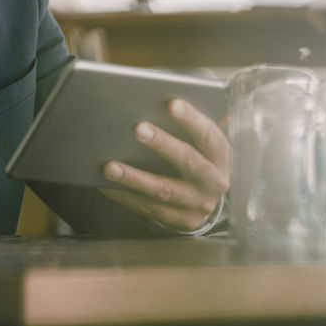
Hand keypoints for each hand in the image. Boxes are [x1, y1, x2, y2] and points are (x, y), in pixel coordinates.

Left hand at [99, 99, 229, 231]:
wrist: (205, 199)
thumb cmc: (194, 159)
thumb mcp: (198, 145)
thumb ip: (181, 129)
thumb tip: (144, 106)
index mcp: (220, 156)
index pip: (208, 135)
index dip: (191, 120)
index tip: (172, 104)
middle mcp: (214, 181)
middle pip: (188, 162)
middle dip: (162, 144)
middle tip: (138, 129)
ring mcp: (199, 204)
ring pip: (163, 190)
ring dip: (134, 177)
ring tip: (109, 167)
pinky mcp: (183, 221)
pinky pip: (149, 208)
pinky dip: (125, 196)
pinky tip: (105, 185)